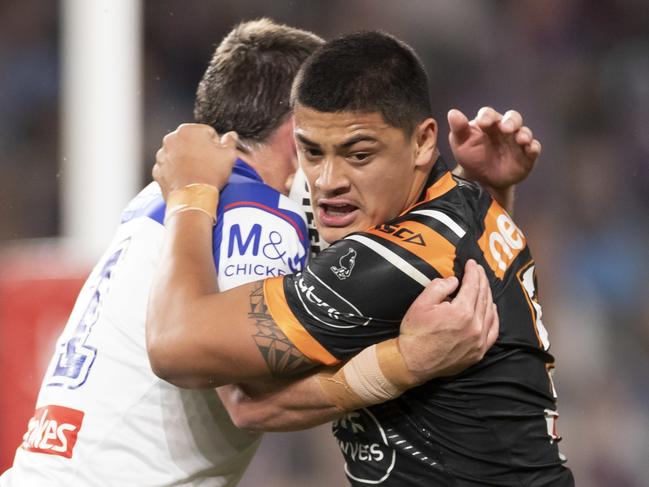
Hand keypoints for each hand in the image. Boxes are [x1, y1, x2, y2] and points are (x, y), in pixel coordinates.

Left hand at [153, 123, 238, 198]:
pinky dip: (177, 172)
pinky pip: (170, 168)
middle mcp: (171, 139)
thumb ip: (230, 141)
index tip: (217, 156)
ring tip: (198, 173)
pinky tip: (188, 179)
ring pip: (179, 155)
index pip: (206, 133)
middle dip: (199, 151)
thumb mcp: (229, 155)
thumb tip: (231, 136)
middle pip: (191, 142)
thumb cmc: (210, 175)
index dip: (215, 145)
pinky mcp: (158, 170)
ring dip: (188, 161)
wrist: (193, 198)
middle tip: (209, 165)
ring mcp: (162, 155)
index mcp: (188, 130)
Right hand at [398, 260, 498, 380]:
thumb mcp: (421, 303)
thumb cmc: (415, 333)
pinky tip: (491, 308)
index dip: (473, 272)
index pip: (473, 285)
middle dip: (481, 280)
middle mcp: (475, 326)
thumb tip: (455, 281)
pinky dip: (494, 317)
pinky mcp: (478, 352)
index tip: (471, 263)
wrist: (412, 362)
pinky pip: (493, 331)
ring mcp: (479, 341)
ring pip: (490, 312)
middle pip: (483, 296)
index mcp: (462, 312)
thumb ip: (439, 287)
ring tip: (483, 285)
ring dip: (488, 295)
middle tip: (478, 269)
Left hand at [449, 107, 540, 189]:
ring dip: (524, 134)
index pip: (489, 114)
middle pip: (512, 118)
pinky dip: (534, 147)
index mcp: (488, 123)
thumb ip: (458, 129)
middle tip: (506, 128)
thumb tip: (453, 113)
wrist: (481, 179)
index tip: (483, 123)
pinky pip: (533, 148)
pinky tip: (531, 149)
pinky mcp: (526, 155)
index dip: (487, 116)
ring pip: (525, 132)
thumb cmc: (471, 156)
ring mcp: (517, 141)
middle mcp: (505, 129)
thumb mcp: (460, 143)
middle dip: (511, 121)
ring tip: (521, 140)